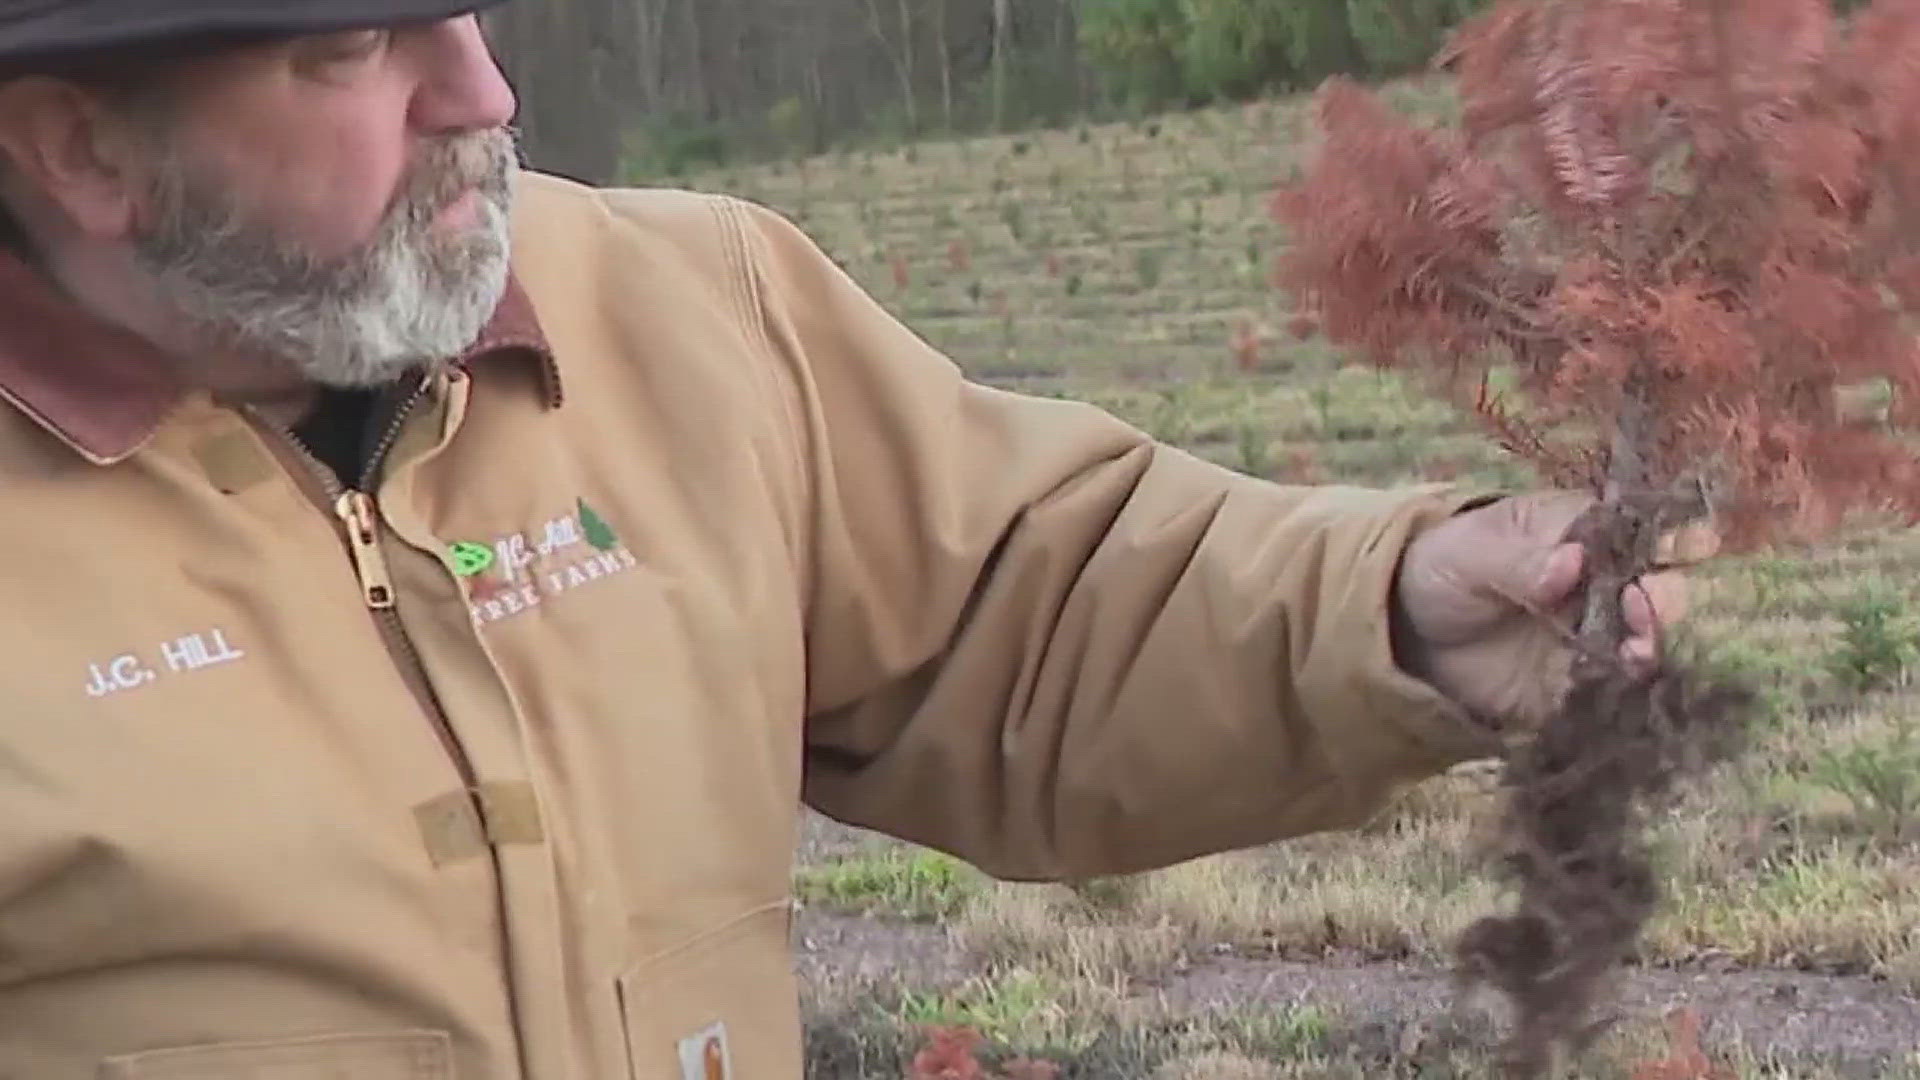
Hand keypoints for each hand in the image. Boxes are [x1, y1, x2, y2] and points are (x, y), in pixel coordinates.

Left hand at [1390, 491, 1714, 727]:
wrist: (1406, 633)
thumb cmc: (1443, 569)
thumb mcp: (1469, 555)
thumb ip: (1519, 561)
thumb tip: (1571, 562)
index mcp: (1581, 531)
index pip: (1637, 531)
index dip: (1667, 538)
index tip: (1685, 547)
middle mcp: (1603, 582)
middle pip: (1654, 587)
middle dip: (1661, 597)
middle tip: (1639, 605)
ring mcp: (1596, 634)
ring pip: (1643, 640)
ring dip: (1649, 646)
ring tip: (1636, 653)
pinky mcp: (1579, 682)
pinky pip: (1612, 688)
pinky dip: (1621, 691)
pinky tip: (1615, 688)